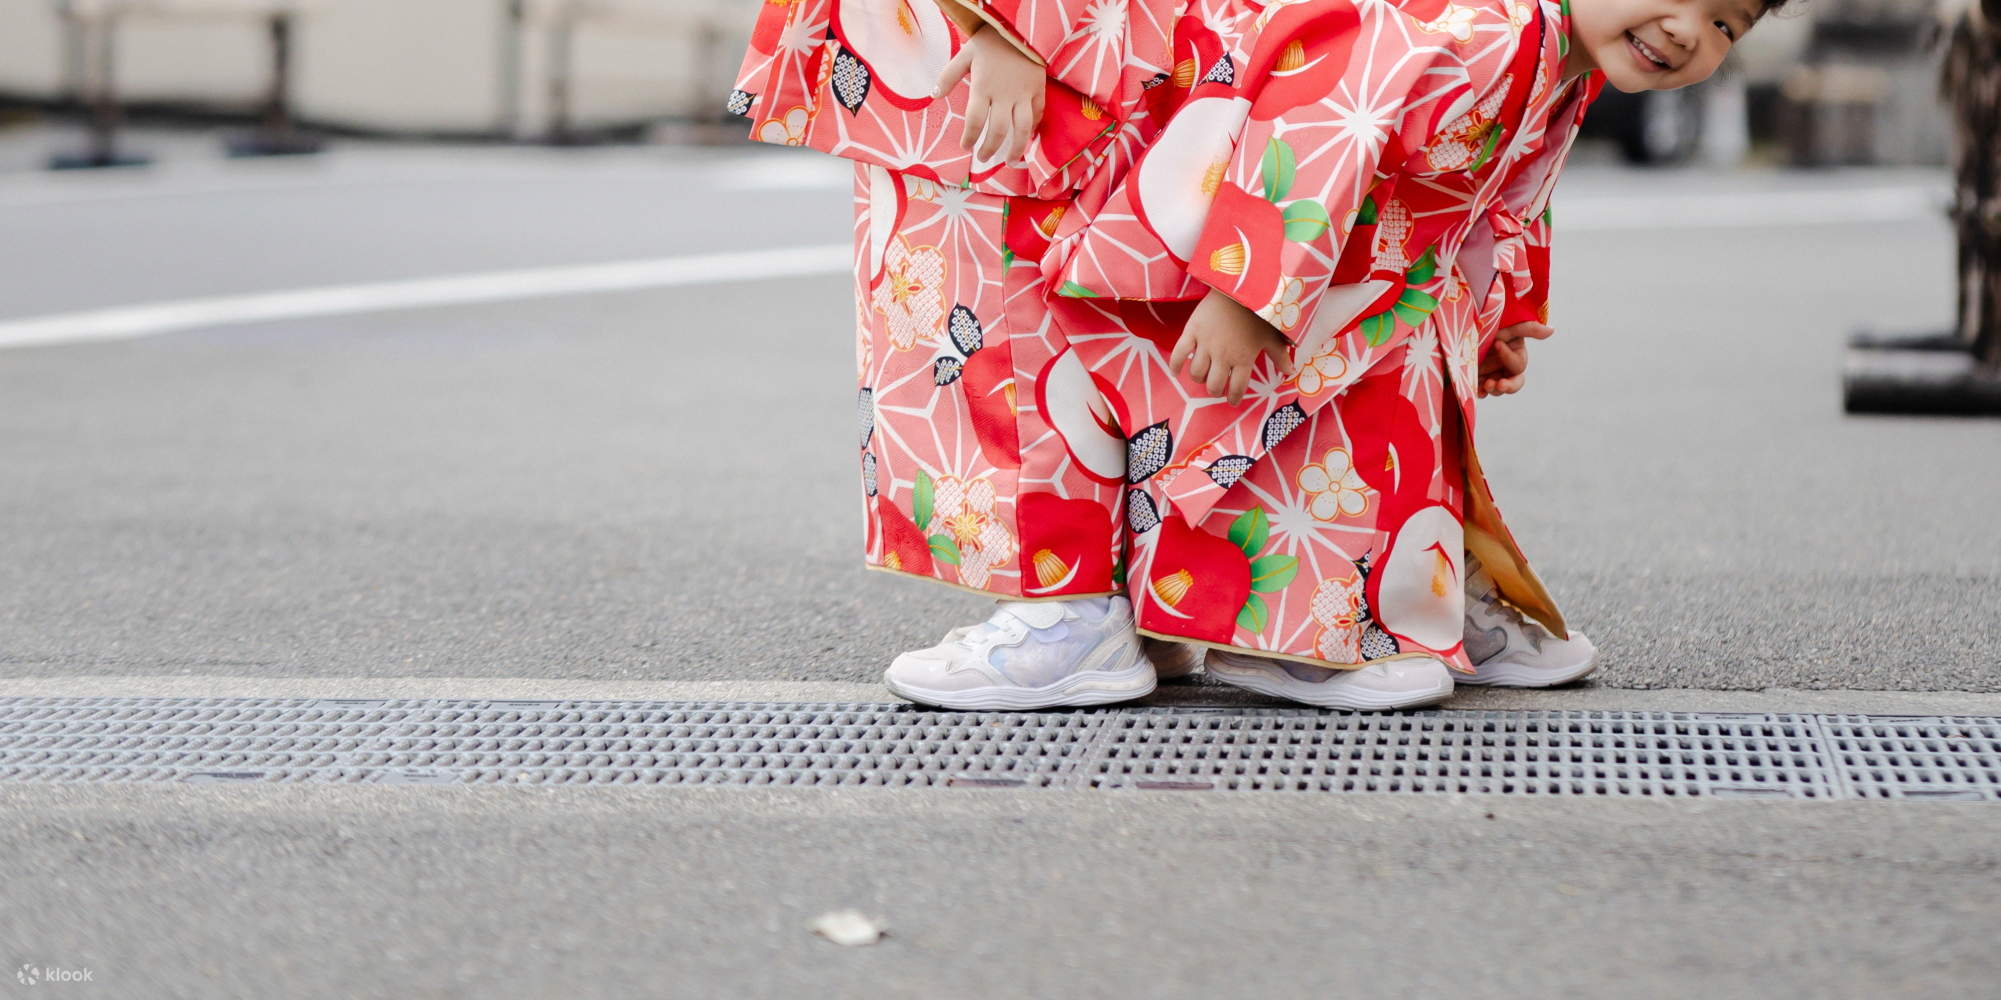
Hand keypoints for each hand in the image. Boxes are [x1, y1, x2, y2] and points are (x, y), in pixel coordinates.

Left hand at [935, 25, 1046, 163]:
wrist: (1020, 25)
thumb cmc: (990, 40)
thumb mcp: (965, 54)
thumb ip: (949, 76)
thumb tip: (934, 94)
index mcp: (983, 88)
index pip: (974, 121)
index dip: (969, 137)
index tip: (966, 146)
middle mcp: (1003, 96)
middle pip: (997, 131)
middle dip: (989, 149)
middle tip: (983, 158)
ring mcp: (1023, 94)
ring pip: (1022, 130)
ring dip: (1016, 148)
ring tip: (1010, 160)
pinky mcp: (1038, 90)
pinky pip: (1037, 114)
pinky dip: (1033, 129)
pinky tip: (1027, 138)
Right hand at [1167, 287, 1297, 405]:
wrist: (1239, 286)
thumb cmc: (1259, 311)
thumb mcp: (1273, 335)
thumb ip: (1280, 356)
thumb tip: (1290, 371)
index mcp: (1243, 358)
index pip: (1236, 388)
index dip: (1234, 398)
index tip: (1232, 400)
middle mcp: (1223, 355)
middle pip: (1213, 385)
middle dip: (1215, 390)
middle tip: (1217, 387)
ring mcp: (1205, 344)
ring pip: (1197, 373)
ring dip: (1199, 378)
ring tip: (1203, 375)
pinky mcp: (1192, 331)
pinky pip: (1179, 353)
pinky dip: (1176, 365)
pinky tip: (1177, 372)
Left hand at [1479, 321, 1553, 397]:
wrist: (1468, 326)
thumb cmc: (1491, 323)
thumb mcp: (1509, 324)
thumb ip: (1529, 329)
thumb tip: (1551, 330)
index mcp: (1516, 356)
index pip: (1517, 364)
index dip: (1508, 356)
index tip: (1497, 344)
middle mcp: (1505, 368)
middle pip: (1514, 383)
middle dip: (1508, 386)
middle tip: (1500, 384)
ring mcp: (1491, 375)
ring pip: (1498, 389)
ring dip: (1493, 389)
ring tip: (1486, 385)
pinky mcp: (1477, 379)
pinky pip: (1481, 390)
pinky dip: (1480, 392)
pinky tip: (1476, 391)